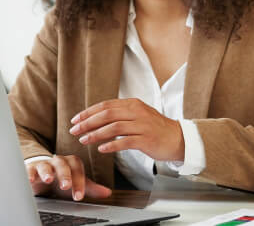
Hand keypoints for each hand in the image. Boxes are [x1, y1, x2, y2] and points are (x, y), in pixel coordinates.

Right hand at [26, 154, 111, 201]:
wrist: (43, 175)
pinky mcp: (30, 168)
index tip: (78, 196)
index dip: (79, 181)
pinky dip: (29, 174)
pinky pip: (29, 169)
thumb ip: (90, 187)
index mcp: (71, 163)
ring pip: (45, 165)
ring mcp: (44, 164)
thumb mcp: (76, 184)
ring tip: (48, 179)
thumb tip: (107, 192)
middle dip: (65, 175)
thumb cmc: (61, 180)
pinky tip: (30, 180)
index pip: (77, 169)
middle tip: (66, 186)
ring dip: (47, 172)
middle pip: (62, 164)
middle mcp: (58, 161)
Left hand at [70, 98, 184, 161]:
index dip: (88, 112)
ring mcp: (142, 125)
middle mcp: (137, 112)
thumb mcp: (138, 115)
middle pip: (107, 114)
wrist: (178, 138)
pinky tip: (101, 149)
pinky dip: (111, 145)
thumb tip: (97, 117)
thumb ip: (121, 114)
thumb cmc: (155, 128)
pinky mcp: (146, 140)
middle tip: (74, 130)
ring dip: (96, 134)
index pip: (106, 105)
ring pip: (114, 127)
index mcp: (133, 104)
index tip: (75, 120)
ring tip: (84, 140)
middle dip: (88, 122)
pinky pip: (125, 142)